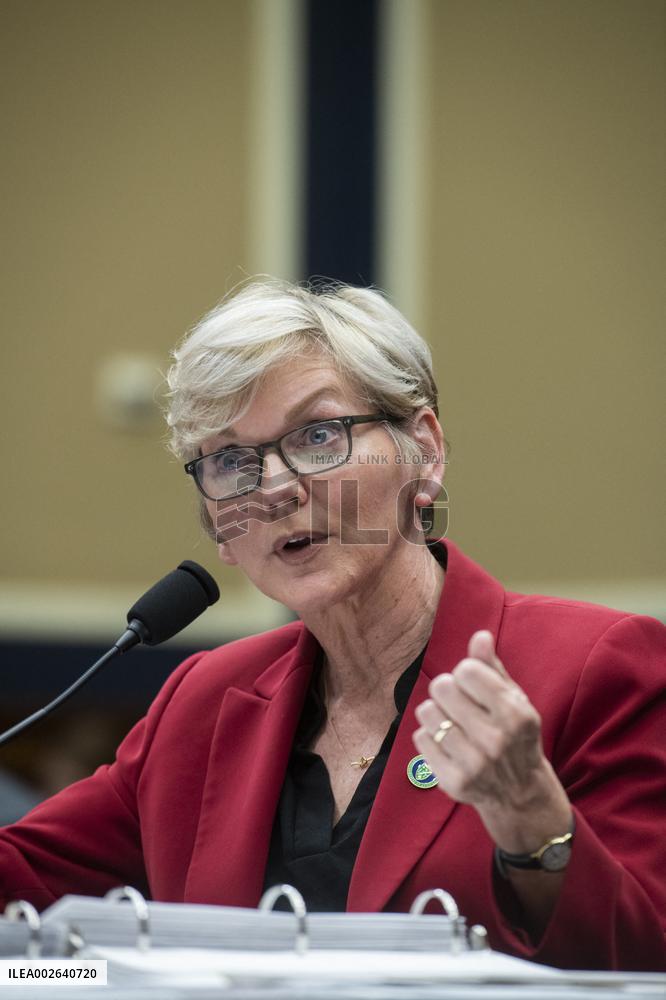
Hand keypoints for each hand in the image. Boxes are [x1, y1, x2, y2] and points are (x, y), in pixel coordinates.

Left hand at [413, 630, 571, 853]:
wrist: (519, 792)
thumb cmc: (514, 734)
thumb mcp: (514, 699)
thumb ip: (493, 667)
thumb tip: (480, 635)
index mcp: (515, 714)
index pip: (466, 669)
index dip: (466, 673)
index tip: (474, 686)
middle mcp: (495, 740)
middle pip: (442, 687)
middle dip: (448, 690)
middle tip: (460, 704)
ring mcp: (473, 763)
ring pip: (426, 711)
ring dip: (436, 712)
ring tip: (453, 722)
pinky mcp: (452, 781)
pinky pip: (420, 737)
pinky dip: (429, 735)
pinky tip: (447, 742)